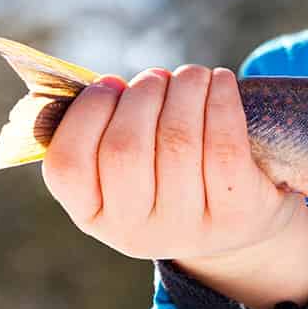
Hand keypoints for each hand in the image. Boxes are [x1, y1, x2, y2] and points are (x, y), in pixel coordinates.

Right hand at [41, 65, 307, 306]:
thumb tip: (108, 86)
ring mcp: (186, 228)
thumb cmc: (168, 176)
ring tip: (190, 76)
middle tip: (157, 77)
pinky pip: (225, 147)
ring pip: (178, 142)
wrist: (238, 222)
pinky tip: (221, 82)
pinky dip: (221, 101)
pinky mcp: (235, 214)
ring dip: (184, 90)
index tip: (110, 82)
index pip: (68, 165)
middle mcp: (135, 232)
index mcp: (94, 217)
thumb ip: (104, 131)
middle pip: (125, 149)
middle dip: (142, 95)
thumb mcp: (126, 170)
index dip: (86, 113)